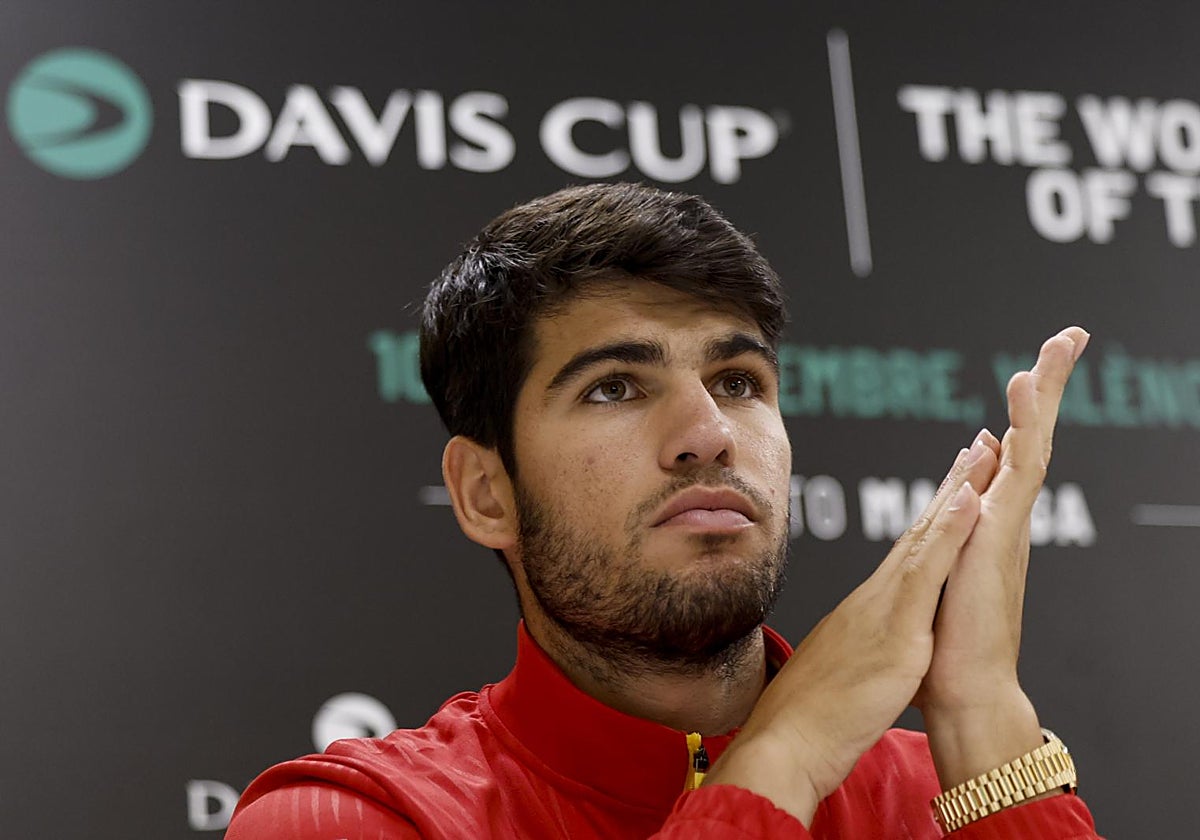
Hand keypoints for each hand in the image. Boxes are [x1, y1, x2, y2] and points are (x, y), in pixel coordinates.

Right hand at [703, 428, 1001, 825]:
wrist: (783, 743)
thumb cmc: (804, 720)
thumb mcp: (836, 677)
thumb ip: (852, 656)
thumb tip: (859, 652)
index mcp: (866, 612)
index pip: (907, 555)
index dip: (932, 517)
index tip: (954, 483)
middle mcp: (874, 600)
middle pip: (918, 534)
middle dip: (949, 488)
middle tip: (973, 446)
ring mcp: (884, 610)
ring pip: (925, 539)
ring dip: (954, 492)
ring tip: (978, 452)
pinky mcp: (896, 632)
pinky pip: (929, 572)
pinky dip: (949, 533)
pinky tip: (970, 501)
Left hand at [917, 326, 1088, 788]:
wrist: (962, 688)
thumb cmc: (947, 641)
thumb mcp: (943, 569)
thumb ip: (953, 530)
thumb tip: (963, 486)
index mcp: (985, 521)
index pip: (1006, 452)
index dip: (1020, 413)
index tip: (1029, 374)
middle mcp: (1001, 518)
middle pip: (1029, 438)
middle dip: (1047, 390)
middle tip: (1068, 339)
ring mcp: (1003, 528)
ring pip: (1028, 448)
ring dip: (1039, 400)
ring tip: (1054, 353)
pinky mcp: (996, 542)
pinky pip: (1012, 479)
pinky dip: (1020, 440)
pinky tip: (1019, 407)